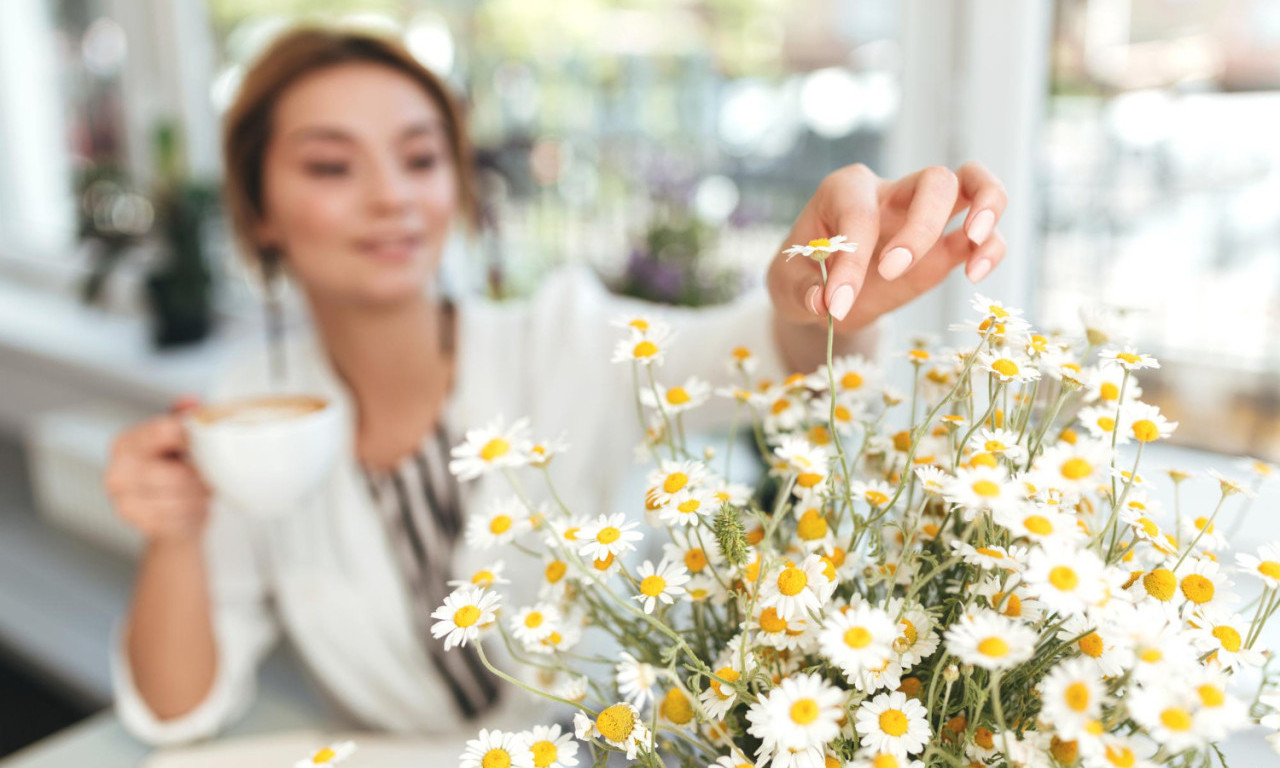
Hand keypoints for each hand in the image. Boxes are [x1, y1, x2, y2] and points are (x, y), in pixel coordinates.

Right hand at [105, 396, 211, 542]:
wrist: (172, 520)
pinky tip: (191, 508)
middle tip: (205, 476)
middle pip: (176, 472)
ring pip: (180, 496)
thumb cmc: (177, 474)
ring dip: (198, 495)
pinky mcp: (138, 525)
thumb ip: (183, 419)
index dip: (192, 438)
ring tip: (198, 491)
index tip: (208, 444)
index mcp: (125, 443)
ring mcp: (122, 501)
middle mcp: (116, 471)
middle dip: (198, 476)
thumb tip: (191, 400)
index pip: (163, 431)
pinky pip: (177, 517)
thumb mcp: (181, 441)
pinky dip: (192, 514)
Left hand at [767, 162, 1007, 331]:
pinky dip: (991, 249)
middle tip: (891, 271)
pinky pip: (985, 234)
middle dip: (921, 226)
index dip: (850, 260)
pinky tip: (975, 275)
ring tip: (976, 239)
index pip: (859, 214)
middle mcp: (892, 192)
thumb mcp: (786, 283)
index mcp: (846, 190)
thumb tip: (824, 303)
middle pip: (934, 180)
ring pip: (973, 182)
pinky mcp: (945, 247)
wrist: (823, 294)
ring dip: (987, 204)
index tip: (836, 304)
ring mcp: (924, 216)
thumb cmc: (802, 275)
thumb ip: (803, 289)